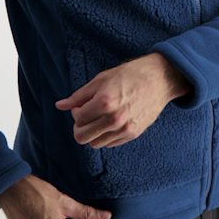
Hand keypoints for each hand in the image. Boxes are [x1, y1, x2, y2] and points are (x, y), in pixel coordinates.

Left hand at [54, 52, 190, 148]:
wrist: (159, 79)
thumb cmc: (129, 75)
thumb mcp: (101, 80)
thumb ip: (78, 96)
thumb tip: (59, 105)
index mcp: (104, 102)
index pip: (77, 119)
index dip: (76, 112)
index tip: (82, 105)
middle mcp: (114, 118)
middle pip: (82, 137)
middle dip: (80, 127)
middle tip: (85, 116)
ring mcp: (124, 128)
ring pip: (96, 143)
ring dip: (92, 132)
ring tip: (99, 117)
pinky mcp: (133, 134)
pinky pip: (110, 143)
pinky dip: (105, 135)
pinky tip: (110, 121)